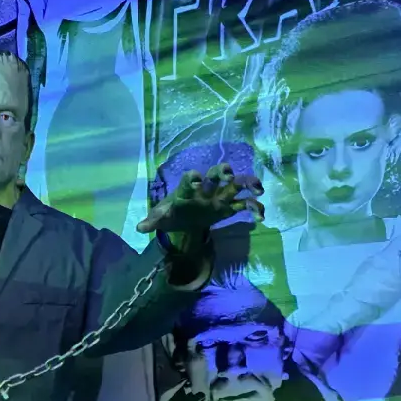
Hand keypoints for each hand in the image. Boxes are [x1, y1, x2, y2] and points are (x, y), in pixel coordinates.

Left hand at [138, 163, 263, 254]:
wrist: (183, 219)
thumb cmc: (171, 214)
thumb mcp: (161, 218)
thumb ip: (152, 221)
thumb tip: (140, 228)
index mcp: (188, 189)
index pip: (190, 179)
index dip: (192, 178)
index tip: (194, 181)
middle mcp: (206, 188)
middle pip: (216, 174)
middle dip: (223, 172)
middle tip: (229, 175)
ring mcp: (220, 197)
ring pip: (236, 185)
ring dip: (248, 184)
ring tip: (259, 190)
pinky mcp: (229, 208)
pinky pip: (244, 204)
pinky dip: (254, 208)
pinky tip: (260, 217)